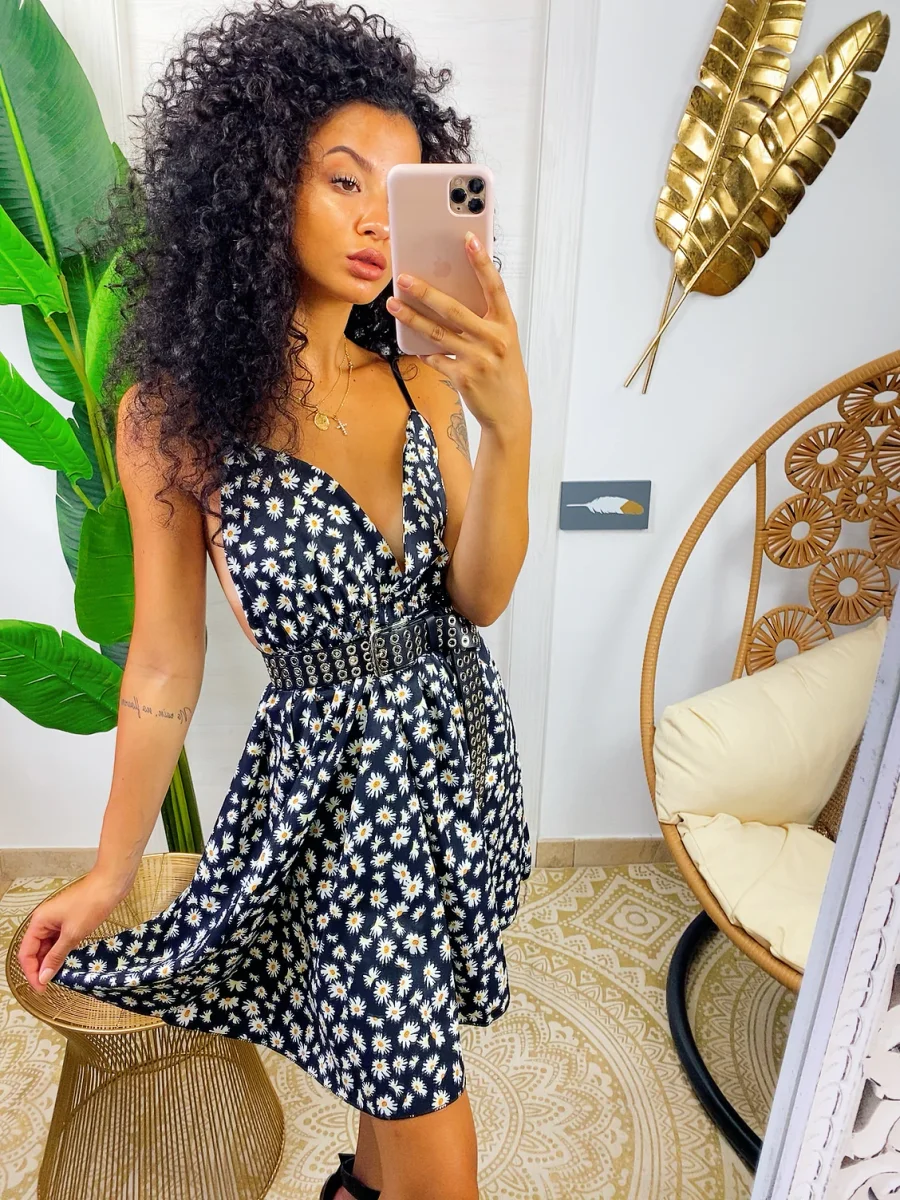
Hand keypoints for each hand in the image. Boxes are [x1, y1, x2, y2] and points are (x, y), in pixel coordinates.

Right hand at [17, 870, 130, 992]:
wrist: (111, 884)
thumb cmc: (91, 904)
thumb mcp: (72, 934)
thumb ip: (56, 956)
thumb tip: (43, 977)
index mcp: (39, 922)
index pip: (26, 953)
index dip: (31, 972)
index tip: (41, 988)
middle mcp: (44, 921)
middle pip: (35, 950)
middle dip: (41, 968)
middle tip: (50, 986)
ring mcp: (56, 920)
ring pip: (48, 946)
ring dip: (51, 961)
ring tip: (59, 977)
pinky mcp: (69, 920)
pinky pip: (59, 940)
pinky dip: (61, 952)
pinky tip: (67, 963)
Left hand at [386, 231, 530, 434]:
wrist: (510, 412)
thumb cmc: (504, 372)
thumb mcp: (503, 342)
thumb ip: (483, 321)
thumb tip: (451, 298)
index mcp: (506, 325)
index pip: (494, 287)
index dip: (482, 262)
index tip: (469, 240)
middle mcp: (494, 340)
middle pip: (454, 309)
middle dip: (426, 292)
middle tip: (404, 278)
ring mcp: (477, 359)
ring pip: (437, 333)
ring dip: (412, 318)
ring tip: (394, 305)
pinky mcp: (462, 377)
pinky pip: (435, 358)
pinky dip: (423, 350)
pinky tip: (413, 344)